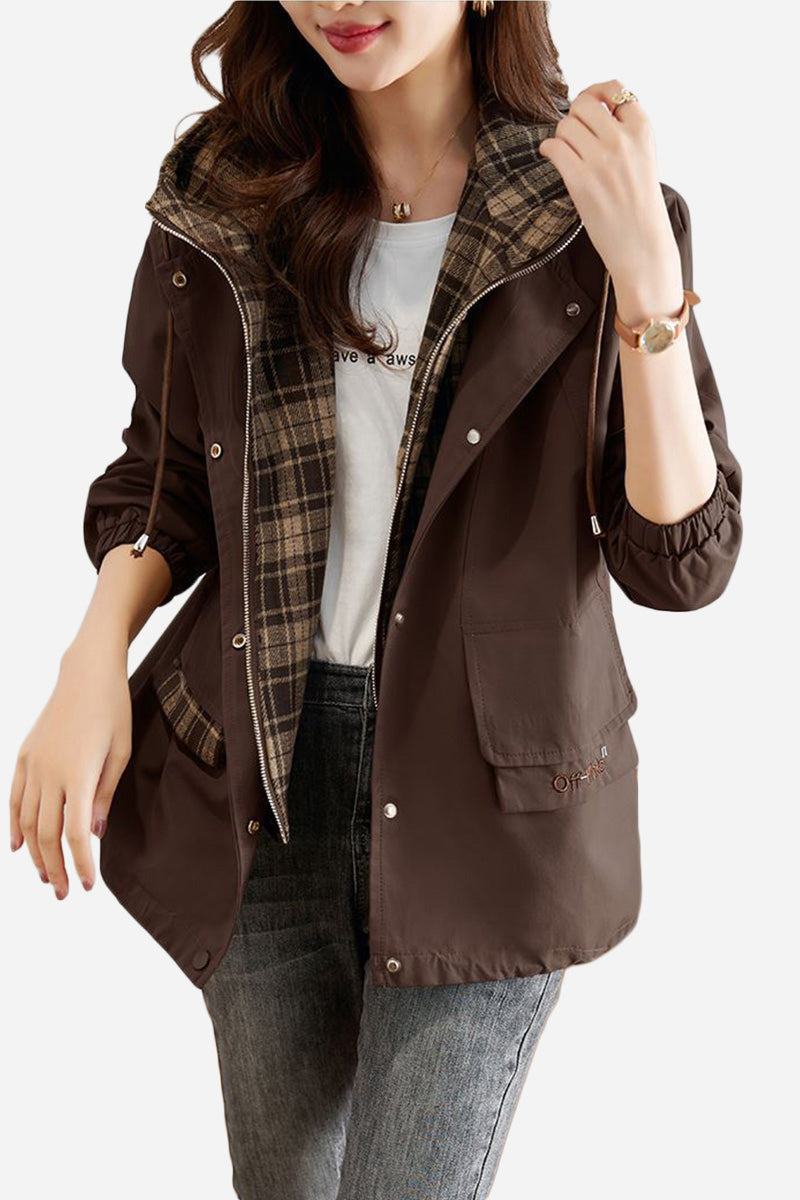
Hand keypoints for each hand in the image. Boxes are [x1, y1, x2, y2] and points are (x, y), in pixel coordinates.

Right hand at [9, 637, 131, 897]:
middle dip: (56, 868)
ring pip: (27, 820)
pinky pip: (14, 798)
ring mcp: (32, 763)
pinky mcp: (23, 755)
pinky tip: (18, 847)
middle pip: (48, 834)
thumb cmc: (113, 711)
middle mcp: (49, 772)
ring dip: (35, 853)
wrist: (86, 674)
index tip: (89, 885)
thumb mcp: (120, 753)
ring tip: (46, 876)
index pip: (76, 833)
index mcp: (78, 773)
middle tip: (65, 893)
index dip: (81, 863)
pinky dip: (14, 825)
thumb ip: (105, 796)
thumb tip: (94, 836)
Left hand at [539, 79, 684, 324]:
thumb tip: (590, 105)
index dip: (599, 96)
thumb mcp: (645, 156)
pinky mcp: (580, 181)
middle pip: (583, 104)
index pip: (616, 89)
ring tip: (569, 153)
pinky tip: (554, 158)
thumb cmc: (639, 202)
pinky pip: (553, 148)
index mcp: (642, 130)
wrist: (641, 244)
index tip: (594, 112)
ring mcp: (601, 160)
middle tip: (577, 136)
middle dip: (575, 117)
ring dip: (561, 137)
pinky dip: (549, 150)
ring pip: (565, 125)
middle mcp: (622, 140)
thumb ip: (625, 129)